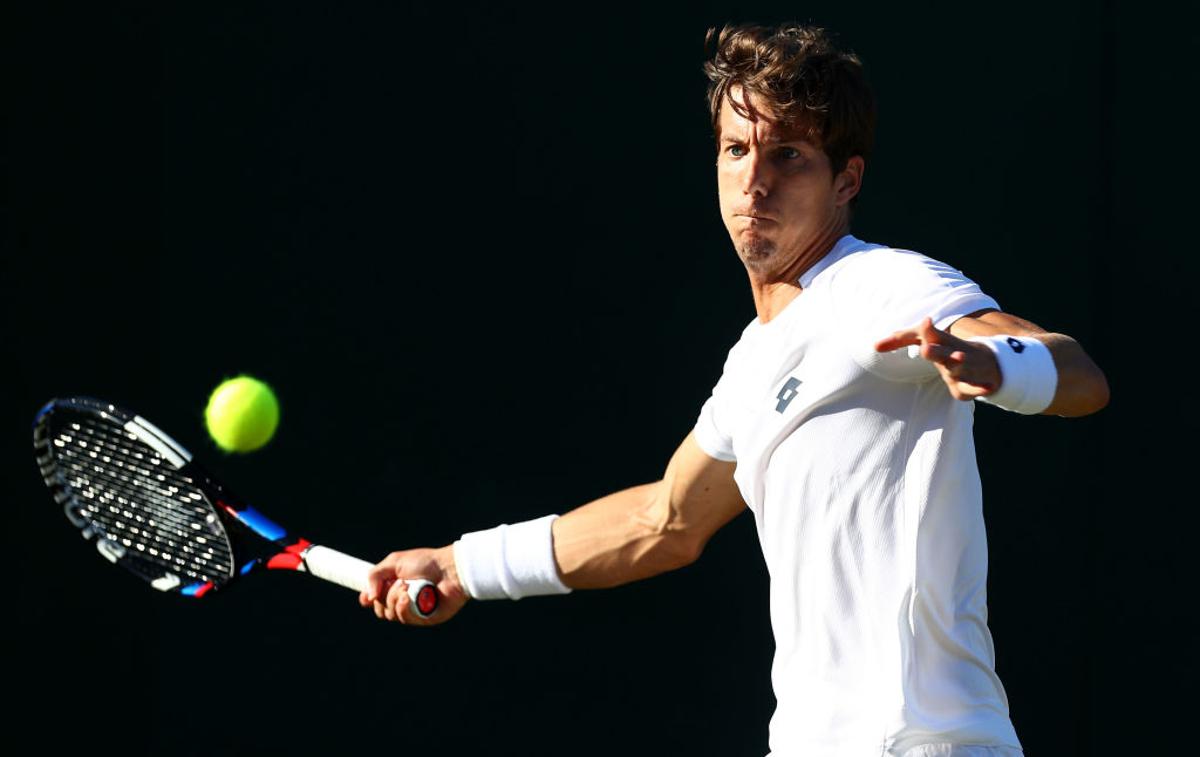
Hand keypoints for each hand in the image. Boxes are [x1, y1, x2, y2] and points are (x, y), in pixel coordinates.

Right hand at [358, 544, 469, 625]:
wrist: (449, 569)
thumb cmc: (425, 562)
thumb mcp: (394, 562)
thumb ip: (375, 576)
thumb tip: (367, 598)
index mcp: (394, 586)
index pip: (375, 600)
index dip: (368, 599)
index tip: (367, 596)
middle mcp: (402, 599)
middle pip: (380, 610)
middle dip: (384, 597)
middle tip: (397, 583)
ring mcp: (413, 610)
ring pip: (391, 615)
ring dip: (394, 599)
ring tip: (407, 586)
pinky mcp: (424, 618)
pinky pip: (405, 618)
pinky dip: (403, 607)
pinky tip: (408, 597)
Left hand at [874, 316, 1000, 399]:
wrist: (986, 360)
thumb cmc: (946, 349)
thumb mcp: (926, 340)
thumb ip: (900, 339)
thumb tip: (874, 345)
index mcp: (940, 342)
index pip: (930, 335)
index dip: (926, 331)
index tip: (925, 321)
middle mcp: (953, 353)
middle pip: (943, 352)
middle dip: (935, 351)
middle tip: (925, 349)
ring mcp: (965, 368)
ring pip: (961, 368)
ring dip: (960, 364)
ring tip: (959, 358)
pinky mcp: (972, 386)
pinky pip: (977, 388)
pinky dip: (982, 388)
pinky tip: (988, 387)